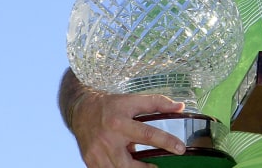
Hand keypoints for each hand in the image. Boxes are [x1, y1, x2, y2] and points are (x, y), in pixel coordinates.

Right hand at [71, 90, 187, 167]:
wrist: (81, 111)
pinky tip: (128, 166)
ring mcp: (96, 153)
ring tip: (146, 167)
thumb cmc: (111, 106)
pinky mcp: (90, 162)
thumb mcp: (133, 100)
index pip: (147, 134)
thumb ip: (157, 103)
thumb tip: (180, 107)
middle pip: (129, 164)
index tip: (180, 149)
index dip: (166, 142)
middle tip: (158, 167)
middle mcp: (107, 139)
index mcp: (120, 122)